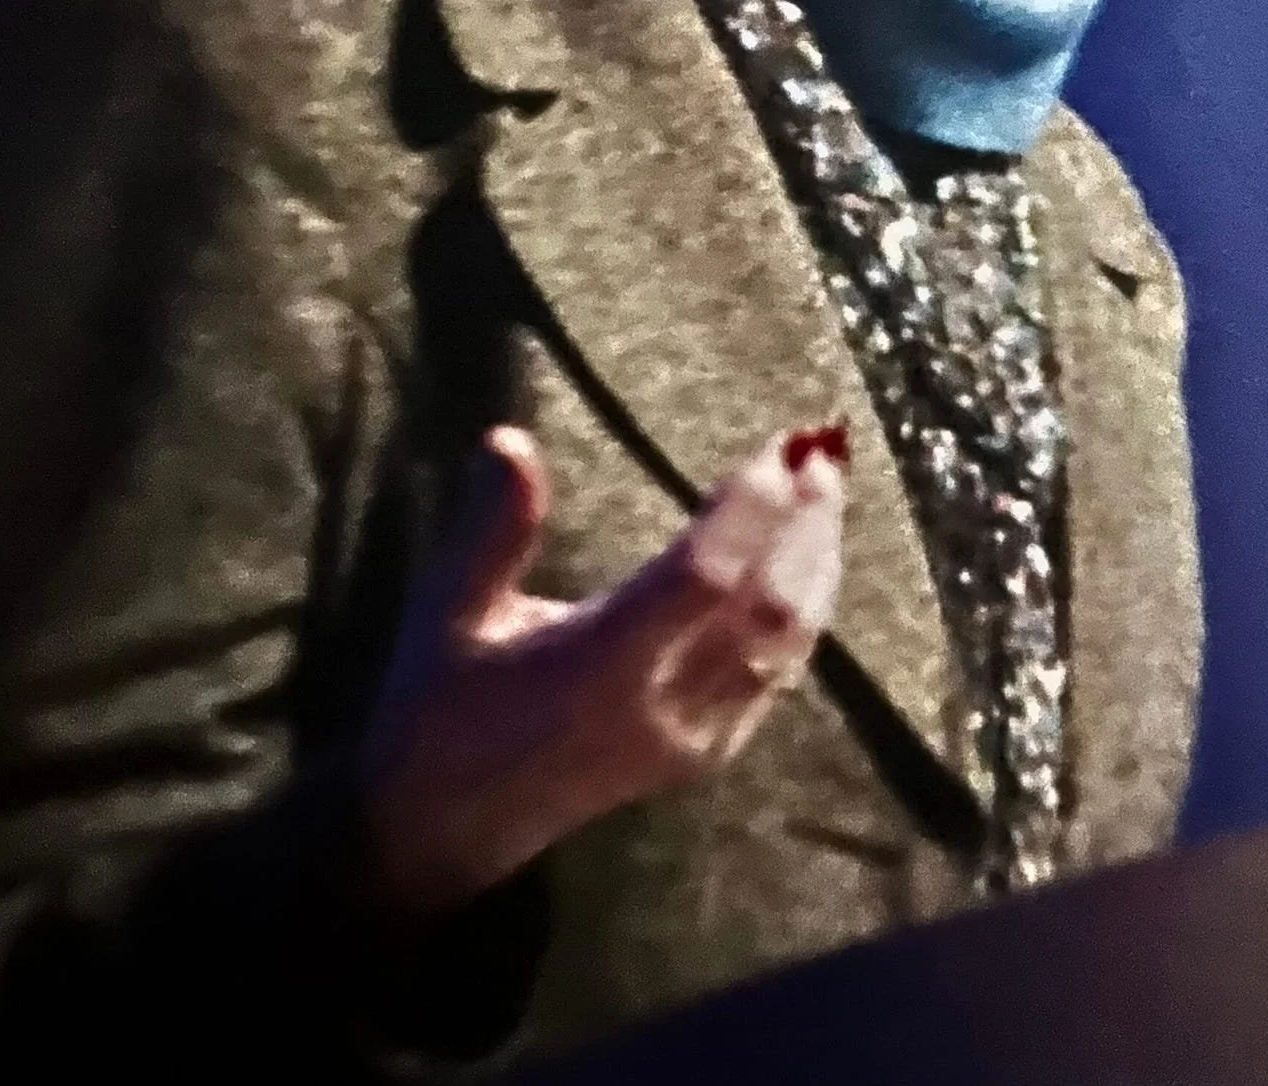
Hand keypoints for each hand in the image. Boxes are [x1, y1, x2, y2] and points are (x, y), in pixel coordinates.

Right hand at [356, 424, 845, 915]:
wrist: (446, 829)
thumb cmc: (440, 705)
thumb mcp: (448, 612)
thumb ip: (490, 530)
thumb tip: (508, 438)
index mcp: (598, 670)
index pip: (702, 579)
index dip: (749, 511)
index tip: (777, 448)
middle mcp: (662, 708)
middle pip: (770, 609)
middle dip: (806, 526)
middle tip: (821, 452)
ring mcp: (695, 739)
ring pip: (788, 645)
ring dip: (816, 562)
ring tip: (826, 489)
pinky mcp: (707, 755)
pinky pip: (778, 674)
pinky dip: (804, 608)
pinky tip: (807, 559)